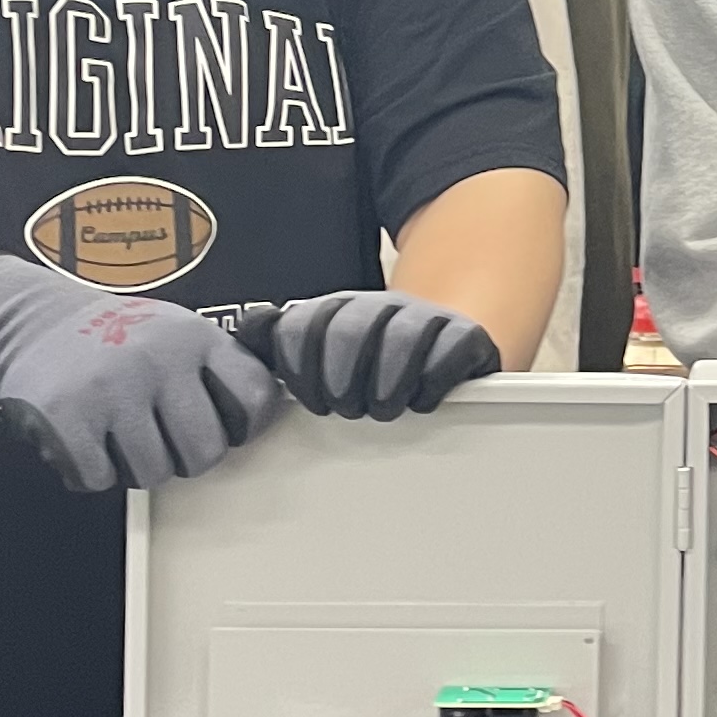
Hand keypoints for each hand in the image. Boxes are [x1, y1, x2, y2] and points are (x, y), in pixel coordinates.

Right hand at [0, 255, 281, 493]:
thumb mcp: (173, 329)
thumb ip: (213, 365)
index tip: (223, 428)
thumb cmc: (109, 334)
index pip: (253, 396)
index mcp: (194, 336)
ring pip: (153, 473)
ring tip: (115, 433)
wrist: (25, 320)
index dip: (243, 425)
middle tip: (159, 439)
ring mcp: (113, 388)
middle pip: (204, 452)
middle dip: (184, 458)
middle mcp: (159, 359)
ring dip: (134, 466)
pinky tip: (84, 439)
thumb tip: (264, 412)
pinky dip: (90, 471)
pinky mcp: (68, 417)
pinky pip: (100, 478)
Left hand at [261, 291, 503, 418]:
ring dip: (388, 381)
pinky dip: (434, 381)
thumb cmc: (374, 359)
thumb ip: (278, 341)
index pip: (306, 326)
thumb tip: (250, 329)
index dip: (302, 368)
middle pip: (352, 329)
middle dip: (343, 376)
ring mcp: (427, 318)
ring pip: (404, 337)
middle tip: (346, 407)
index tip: (312, 400)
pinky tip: (422, 401)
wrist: (445, 342)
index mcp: (340, 310)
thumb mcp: (325, 347)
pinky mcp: (466, 336)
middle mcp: (382, 307)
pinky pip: (451, 351)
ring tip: (383, 409)